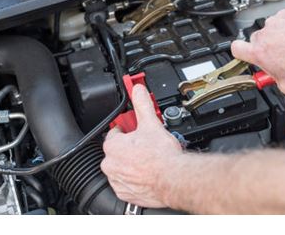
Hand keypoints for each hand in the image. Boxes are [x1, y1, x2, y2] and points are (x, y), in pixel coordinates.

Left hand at [101, 84, 182, 207]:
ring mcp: (117, 181)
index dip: (128, 130)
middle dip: (130, 147)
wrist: (173, 179)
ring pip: (122, 168)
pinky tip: (148, 173)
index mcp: (112, 146)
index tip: (137, 131)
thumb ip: (142, 104)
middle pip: (118, 151)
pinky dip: (136, 179)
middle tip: (146, 144)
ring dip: (132, 163)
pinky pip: (127, 184)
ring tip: (149, 159)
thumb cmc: (161, 156)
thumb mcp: (151, 123)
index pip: (115, 133)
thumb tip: (138, 90)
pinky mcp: (126, 194)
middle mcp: (110, 165)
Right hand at [231, 8, 284, 94]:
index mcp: (259, 52)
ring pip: (271, 33)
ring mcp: (274, 22)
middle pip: (256, 42)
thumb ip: (277, 84)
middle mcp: (263, 35)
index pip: (235, 49)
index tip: (247, 59)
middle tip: (280, 59)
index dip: (239, 55)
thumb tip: (279, 82)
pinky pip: (283, 23)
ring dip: (279, 40)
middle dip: (266, 50)